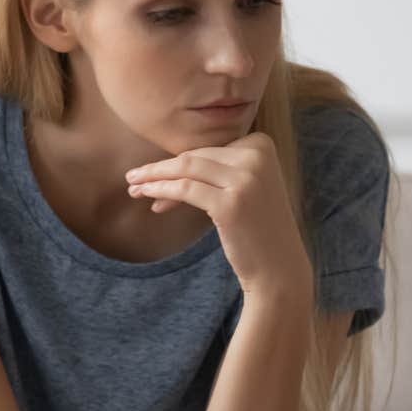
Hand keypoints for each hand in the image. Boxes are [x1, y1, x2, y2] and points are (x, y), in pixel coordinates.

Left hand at [124, 132, 310, 299]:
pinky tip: (146, 197)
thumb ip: (216, 170)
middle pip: (195, 157)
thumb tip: (167, 165)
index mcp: (261, 144)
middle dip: (160, 169)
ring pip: (185, 169)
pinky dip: (160, 191)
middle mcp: (256, 156)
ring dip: (153, 177)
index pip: (208, 149)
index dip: (178, 163)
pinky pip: (185, 189)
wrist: (278, 266)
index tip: (156, 179)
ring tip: (133, 187)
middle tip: (133, 178)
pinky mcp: (230, 203)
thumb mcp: (243, 187)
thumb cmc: (256, 228)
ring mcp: (245, 179)